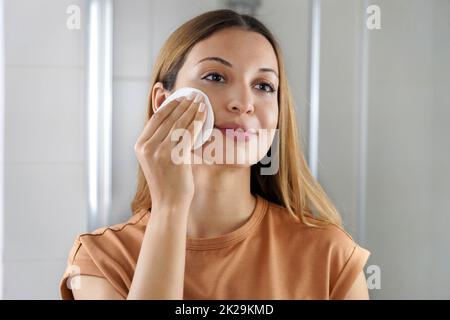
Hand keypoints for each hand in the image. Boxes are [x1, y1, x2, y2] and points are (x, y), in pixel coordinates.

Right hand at [134, 92, 206, 210]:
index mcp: (140, 145)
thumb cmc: (166, 182)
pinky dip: (197, 121)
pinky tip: (203, 114)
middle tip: (194, 94)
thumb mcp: (156, 159)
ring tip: (201, 101)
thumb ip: (160, 140)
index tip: (181, 97)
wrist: (169, 204)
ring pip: (178, 123)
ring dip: (191, 109)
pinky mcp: (174, 157)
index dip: (170, 105)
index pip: (156, 118)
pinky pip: (188, 133)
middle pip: (168, 118)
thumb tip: (172, 119)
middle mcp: (147, 147)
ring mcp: (159, 152)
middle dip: (183, 104)